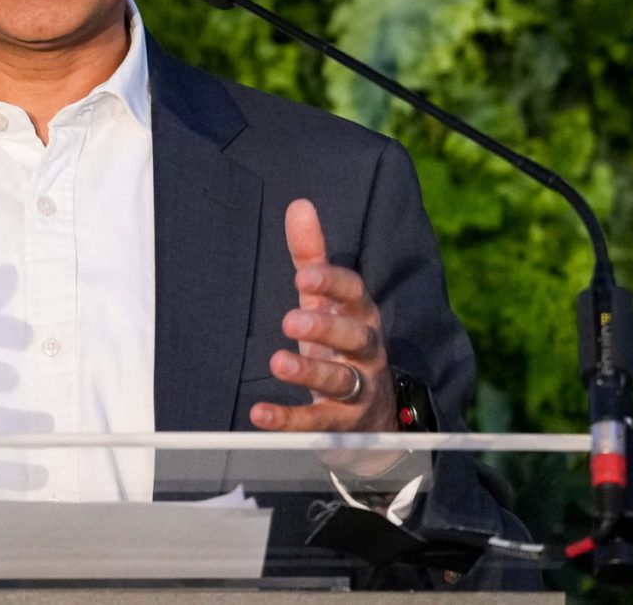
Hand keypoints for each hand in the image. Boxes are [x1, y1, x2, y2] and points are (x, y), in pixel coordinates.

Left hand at [252, 198, 399, 449]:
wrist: (373, 419)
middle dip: (326, 327)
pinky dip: (289, 419)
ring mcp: (358, 391)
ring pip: (341, 380)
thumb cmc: (339, 344)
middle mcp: (366, 352)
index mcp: (361, 316)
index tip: (303, 275)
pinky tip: (259, 413)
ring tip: (277, 361)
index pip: (354, 293)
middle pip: (355, 336)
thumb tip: (299, 204)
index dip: (332, 283)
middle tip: (289, 319)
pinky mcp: (341, 426)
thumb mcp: (326, 302)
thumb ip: (312, 258)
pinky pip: (317, 423)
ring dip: (310, 370)